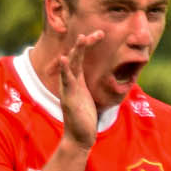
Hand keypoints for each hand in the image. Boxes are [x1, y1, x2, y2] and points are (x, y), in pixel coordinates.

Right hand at [56, 30, 102, 148]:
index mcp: (77, 80)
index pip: (81, 57)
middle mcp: (70, 82)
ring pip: (71, 66)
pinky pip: (66, 82)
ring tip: (82, 38)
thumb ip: (91, 85)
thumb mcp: (89, 96)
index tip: (100, 33)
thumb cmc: (85, 117)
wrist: (79, 137)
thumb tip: (106, 76)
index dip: (88, 45)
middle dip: (85, 44)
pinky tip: (64, 59)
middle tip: (98, 32)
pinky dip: (64, 69)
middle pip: (76, 57)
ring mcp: (68, 89)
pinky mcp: (69, 98)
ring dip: (76, 51)